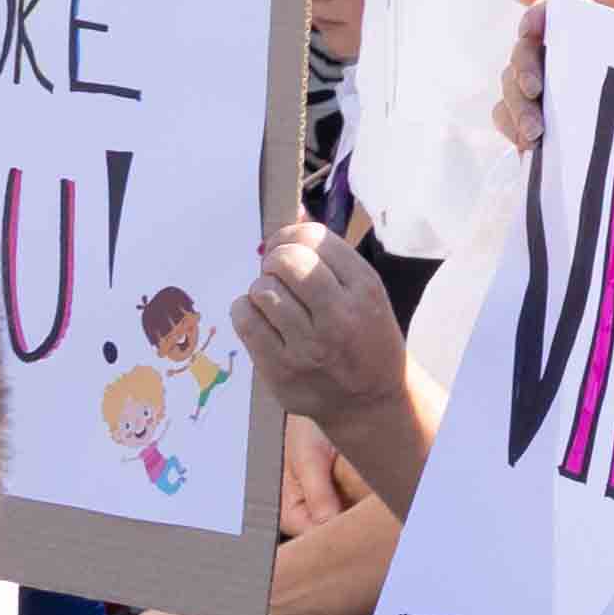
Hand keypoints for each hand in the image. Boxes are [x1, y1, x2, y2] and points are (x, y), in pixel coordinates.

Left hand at [232, 220, 408, 439]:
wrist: (369, 401)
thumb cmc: (364, 336)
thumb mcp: (364, 291)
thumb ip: (330, 255)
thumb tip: (293, 213)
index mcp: (365, 289)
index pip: (313, 239)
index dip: (291, 235)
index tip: (288, 247)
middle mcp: (339, 316)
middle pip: (284, 261)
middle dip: (275, 261)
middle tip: (280, 276)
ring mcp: (308, 347)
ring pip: (261, 290)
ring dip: (262, 290)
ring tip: (275, 303)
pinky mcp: (279, 370)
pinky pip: (244, 320)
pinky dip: (246, 312)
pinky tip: (262, 320)